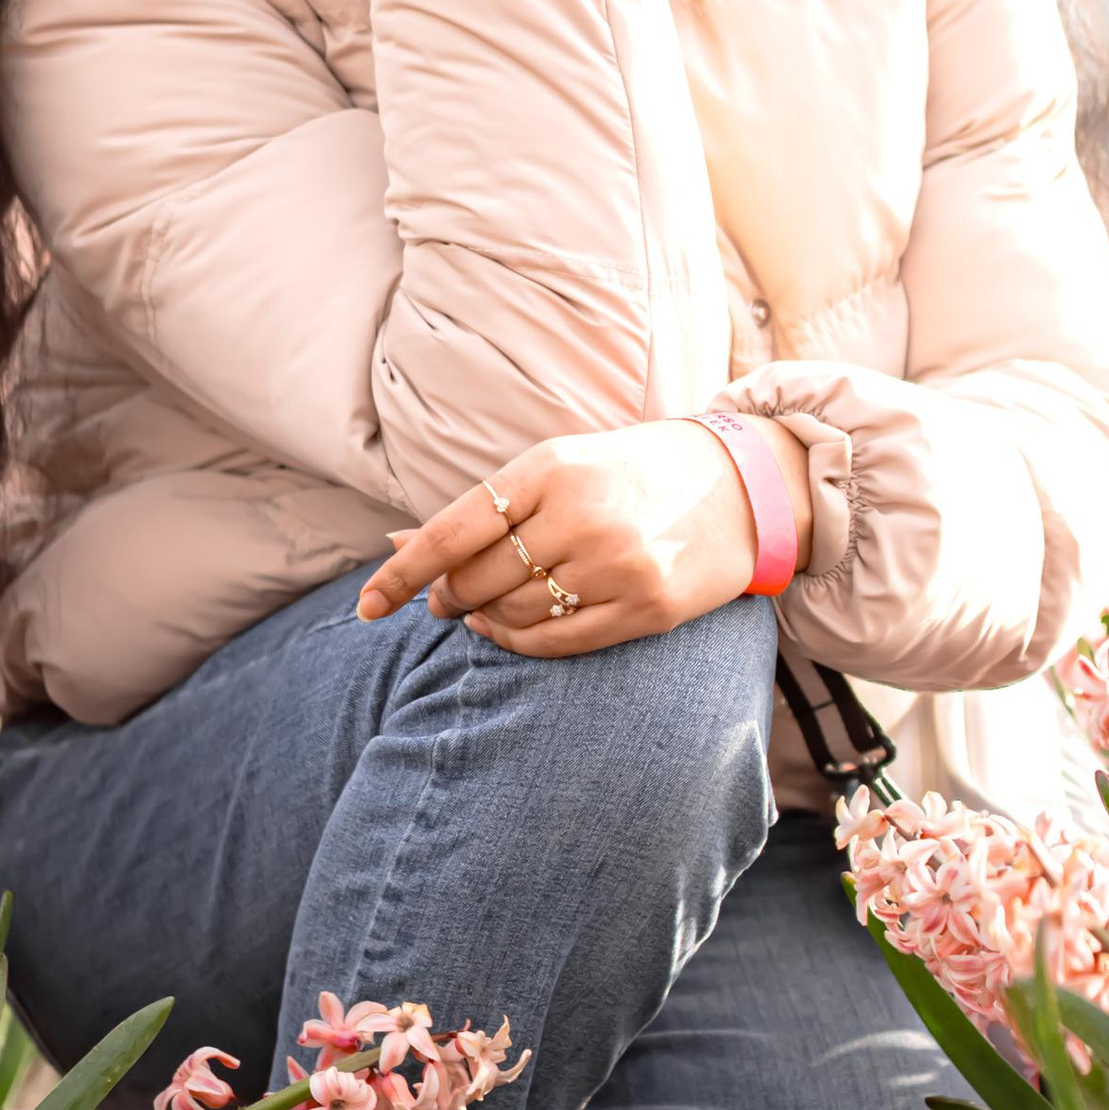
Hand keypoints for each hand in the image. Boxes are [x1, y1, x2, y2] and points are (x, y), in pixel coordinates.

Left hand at [356, 420, 813, 657]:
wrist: (741, 484)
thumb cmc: (630, 474)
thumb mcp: (557, 467)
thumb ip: (481, 510)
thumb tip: (395, 544)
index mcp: (550, 468)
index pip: (451, 533)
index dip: (401, 574)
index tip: (367, 607)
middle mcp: (582, 515)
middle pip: (476, 581)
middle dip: (448, 598)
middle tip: (447, 600)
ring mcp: (618, 565)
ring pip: (513, 614)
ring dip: (485, 619)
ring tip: (487, 609)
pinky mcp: (648, 608)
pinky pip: (558, 642)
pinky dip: (520, 642)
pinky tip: (508, 631)